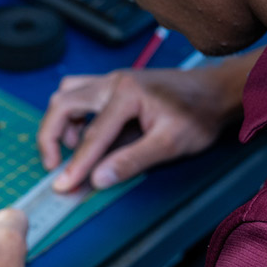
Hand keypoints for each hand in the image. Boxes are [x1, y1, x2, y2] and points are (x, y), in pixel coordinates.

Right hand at [37, 51, 259, 192]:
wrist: (216, 92)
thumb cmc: (198, 116)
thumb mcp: (170, 144)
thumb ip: (132, 161)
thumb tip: (97, 179)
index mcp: (126, 94)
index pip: (92, 135)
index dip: (75, 165)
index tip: (61, 188)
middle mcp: (113, 81)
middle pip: (63, 103)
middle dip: (50, 136)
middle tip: (54, 166)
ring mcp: (113, 79)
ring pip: (68, 93)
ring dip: (61, 121)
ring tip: (72, 149)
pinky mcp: (116, 83)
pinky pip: (80, 93)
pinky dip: (74, 114)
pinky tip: (88, 135)